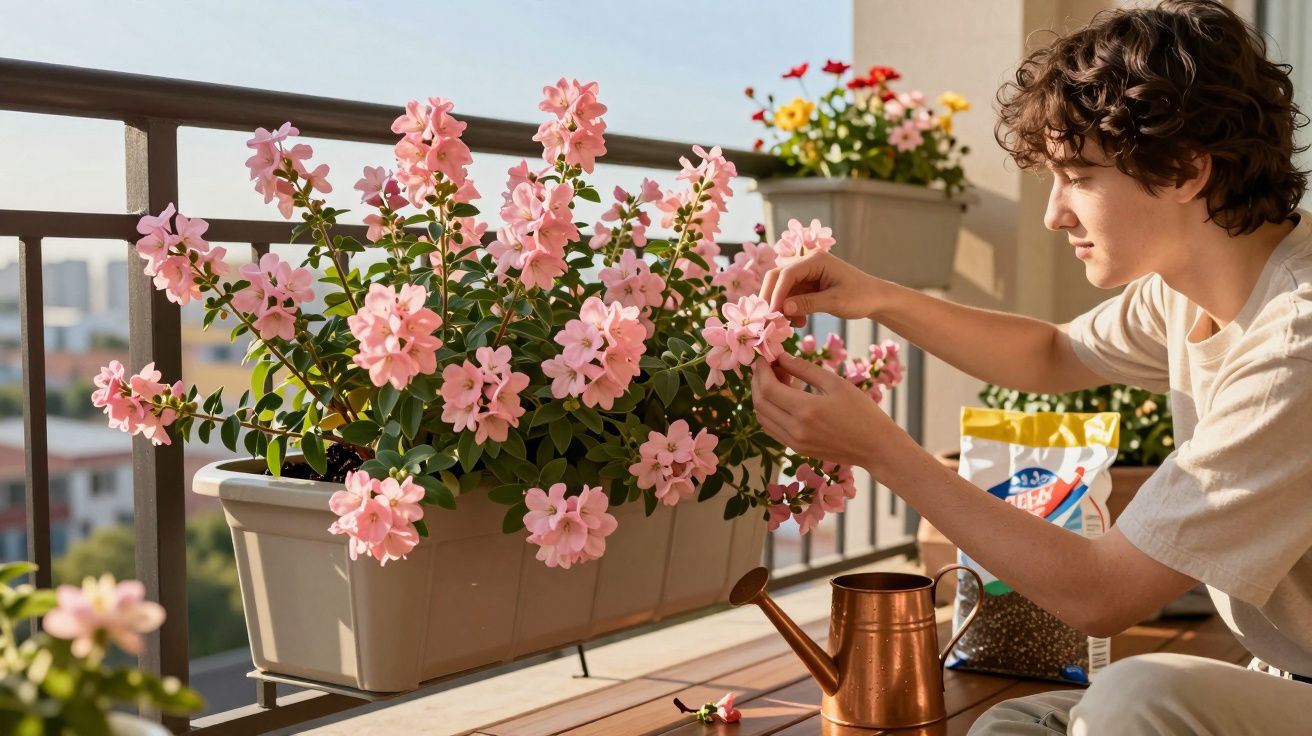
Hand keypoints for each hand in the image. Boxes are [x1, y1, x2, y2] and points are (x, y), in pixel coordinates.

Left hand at [750, 353, 909, 470]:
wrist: (876, 447)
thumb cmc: (862, 411)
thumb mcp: (835, 383)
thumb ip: (804, 369)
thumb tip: (781, 356)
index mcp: (806, 411)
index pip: (767, 388)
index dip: (761, 371)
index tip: (763, 357)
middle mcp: (795, 430)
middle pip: (760, 403)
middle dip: (758, 381)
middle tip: (767, 366)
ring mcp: (794, 443)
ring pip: (762, 417)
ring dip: (762, 396)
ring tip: (777, 379)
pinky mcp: (797, 449)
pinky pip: (772, 428)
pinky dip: (769, 411)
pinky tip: (783, 398)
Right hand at [758, 251, 888, 327]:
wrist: (875, 298)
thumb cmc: (861, 297)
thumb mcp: (835, 302)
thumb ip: (808, 304)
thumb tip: (783, 309)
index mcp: (815, 260)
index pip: (786, 273)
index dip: (776, 293)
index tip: (772, 314)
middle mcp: (807, 263)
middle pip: (777, 277)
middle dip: (771, 298)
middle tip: (770, 320)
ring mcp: (806, 274)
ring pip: (781, 288)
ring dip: (781, 307)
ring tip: (791, 325)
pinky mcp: (807, 286)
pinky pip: (789, 296)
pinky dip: (789, 310)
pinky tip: (799, 322)